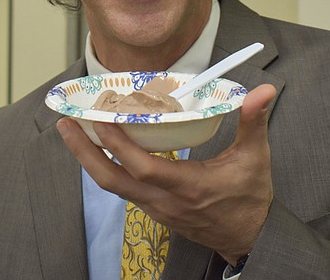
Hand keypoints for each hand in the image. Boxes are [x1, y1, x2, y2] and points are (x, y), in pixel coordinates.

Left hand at [56, 83, 276, 264]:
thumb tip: (264, 91)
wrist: (249, 237)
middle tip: (65, 124)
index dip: (118, 144)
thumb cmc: (251, 197)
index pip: (143, 168)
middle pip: (111, 181)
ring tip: (73, 131)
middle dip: (84, 152)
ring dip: (89, 159)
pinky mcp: (154, 210)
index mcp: (187, 187)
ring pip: (112, 186)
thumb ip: (253, 122)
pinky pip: (121, 188)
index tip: (100, 118)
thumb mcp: (256, 158)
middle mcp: (164, 201)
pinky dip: (105, 167)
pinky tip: (99, 147)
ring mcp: (155, 208)